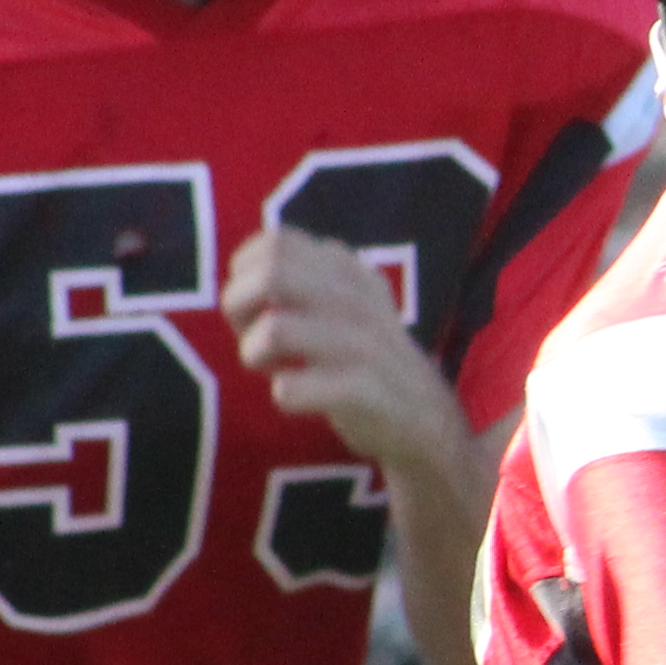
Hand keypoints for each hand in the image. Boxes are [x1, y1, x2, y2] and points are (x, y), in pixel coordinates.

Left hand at [229, 227, 467, 482]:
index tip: (257, 309)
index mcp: (348, 271)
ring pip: (276, 329)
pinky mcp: (366, 391)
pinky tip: (295, 398)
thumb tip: (238, 284)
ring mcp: (365, 343)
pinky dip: (283, 394)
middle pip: (271, 273)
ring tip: (273, 370)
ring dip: (254, 353)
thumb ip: (298, 286)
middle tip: (252, 338)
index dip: (246, 276)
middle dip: (239, 306)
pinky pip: (295, 387)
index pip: (275, 244)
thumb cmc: (362, 362)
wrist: (427, 420)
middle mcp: (357, 298)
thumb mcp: (339, 309)